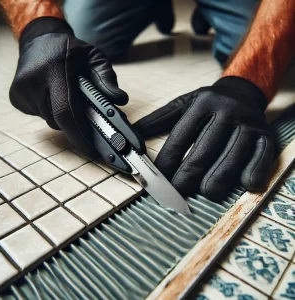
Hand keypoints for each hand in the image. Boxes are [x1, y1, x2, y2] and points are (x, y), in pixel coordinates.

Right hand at [10, 17, 127, 158]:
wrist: (38, 40)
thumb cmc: (70, 49)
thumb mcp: (94, 56)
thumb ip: (107, 78)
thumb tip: (121, 101)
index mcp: (54, 70)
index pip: (66, 112)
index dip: (80, 136)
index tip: (93, 151)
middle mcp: (34, 82)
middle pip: (60, 121)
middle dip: (77, 127)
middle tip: (89, 123)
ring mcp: (22, 92)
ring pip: (51, 120)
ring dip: (66, 118)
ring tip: (71, 101)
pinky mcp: (17, 98)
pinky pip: (42, 116)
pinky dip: (53, 113)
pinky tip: (55, 97)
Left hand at [135, 77, 273, 199]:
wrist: (243, 93)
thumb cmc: (209, 104)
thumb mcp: (183, 104)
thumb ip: (158, 119)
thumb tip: (132, 134)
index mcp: (203, 102)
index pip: (181, 137)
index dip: (167, 161)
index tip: (158, 179)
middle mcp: (227, 110)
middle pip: (204, 151)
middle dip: (188, 176)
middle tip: (177, 193)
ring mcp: (249, 123)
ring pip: (231, 158)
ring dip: (216, 180)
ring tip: (205, 193)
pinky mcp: (266, 135)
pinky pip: (261, 157)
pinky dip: (252, 172)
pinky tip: (243, 185)